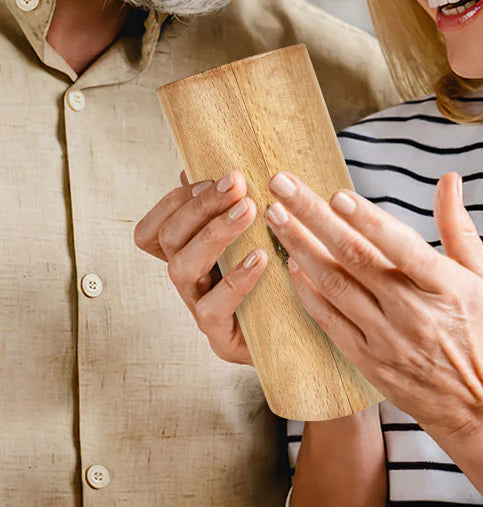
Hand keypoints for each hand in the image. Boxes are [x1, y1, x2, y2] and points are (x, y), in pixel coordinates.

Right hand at [134, 170, 266, 363]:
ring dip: (214, 233)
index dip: (174, 201)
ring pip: (181, 268)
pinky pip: (212, 308)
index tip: (212, 178)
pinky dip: (236, 279)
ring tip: (248, 211)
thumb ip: (237, 205)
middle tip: (237, 183)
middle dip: (201, 205)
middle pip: (169, 238)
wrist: (304, 333)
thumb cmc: (280, 275)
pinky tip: (260, 258)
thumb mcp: (261, 234)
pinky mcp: (220, 338)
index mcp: (188, 254)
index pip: (153, 229)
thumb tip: (215, 168)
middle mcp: (187, 280)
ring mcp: (199, 309)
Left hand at [265, 171, 482, 442]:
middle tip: (282, 185)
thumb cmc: (480, 330)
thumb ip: (458, 226)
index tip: (336, 194)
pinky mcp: (367, 359)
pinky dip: (307, 291)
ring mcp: (386, 338)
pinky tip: (290, 264)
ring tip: (276, 216)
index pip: (401, 246)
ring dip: (300, 247)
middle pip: (355, 258)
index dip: (368, 220)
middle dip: (313, 217)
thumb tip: (450, 178)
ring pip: (334, 286)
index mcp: (444, 286)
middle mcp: (412, 312)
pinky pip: (329, 320)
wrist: (475, 405)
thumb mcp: (482, 276)